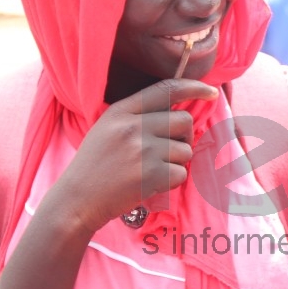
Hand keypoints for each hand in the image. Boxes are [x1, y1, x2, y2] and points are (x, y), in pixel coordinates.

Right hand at [52, 79, 218, 233]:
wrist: (76, 200)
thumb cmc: (96, 165)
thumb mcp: (108, 128)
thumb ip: (138, 116)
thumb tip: (179, 112)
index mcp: (122, 111)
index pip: (166, 90)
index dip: (193, 87)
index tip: (211, 92)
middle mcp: (133, 127)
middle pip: (184, 121)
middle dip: (183, 136)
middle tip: (168, 150)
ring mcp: (143, 151)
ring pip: (186, 150)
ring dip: (176, 162)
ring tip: (152, 170)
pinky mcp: (151, 175)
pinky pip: (181, 173)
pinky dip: (172, 181)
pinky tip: (150, 184)